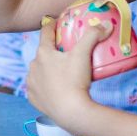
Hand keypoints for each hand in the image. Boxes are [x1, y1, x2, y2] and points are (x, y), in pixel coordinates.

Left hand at [24, 13, 105, 127]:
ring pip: (38, 71)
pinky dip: (44, 87)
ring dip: (47, 70)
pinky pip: (37, 88)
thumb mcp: (84, 54)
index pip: (45, 32)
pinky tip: (55, 89)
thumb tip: (105, 24)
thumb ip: (93, 36)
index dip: (52, 25)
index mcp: (43, 52)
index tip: (57, 23)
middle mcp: (33, 66)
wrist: (70, 112)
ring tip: (62, 74)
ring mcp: (31, 83)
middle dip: (53, 52)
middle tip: (67, 54)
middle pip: (43, 53)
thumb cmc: (75, 80)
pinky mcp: (32, 98)